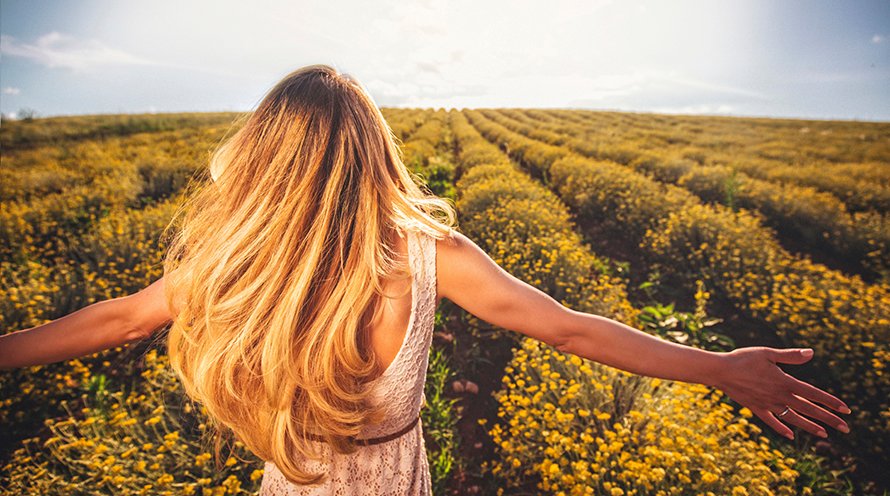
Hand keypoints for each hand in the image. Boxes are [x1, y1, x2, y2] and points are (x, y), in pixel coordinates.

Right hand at [711, 346, 850, 439]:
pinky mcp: (756, 408)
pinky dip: (782, 429)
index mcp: (784, 382)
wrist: (720, 371)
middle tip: (845, 428)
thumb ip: (790, 356)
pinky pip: (772, 421)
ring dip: (810, 427)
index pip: (813, 394)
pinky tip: (791, 436)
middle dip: (828, 419)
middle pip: (808, 409)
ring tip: (824, 434)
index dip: (830, 402)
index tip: (846, 410)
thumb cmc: (743, 358)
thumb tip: (812, 353)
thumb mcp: (768, 353)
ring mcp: (767, 404)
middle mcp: (778, 396)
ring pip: (793, 418)